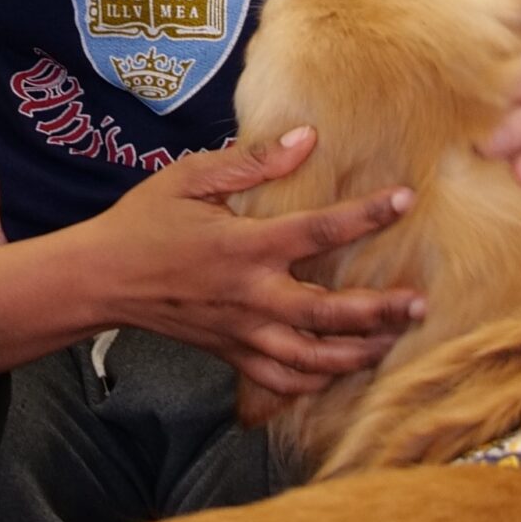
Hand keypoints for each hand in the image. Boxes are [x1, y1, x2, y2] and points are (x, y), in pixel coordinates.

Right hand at [0, 130, 418, 388]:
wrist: (100, 279)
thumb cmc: (143, 222)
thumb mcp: (189, 177)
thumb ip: (251, 162)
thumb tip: (305, 139)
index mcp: (244, 247)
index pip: (319, 231)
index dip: (366, 214)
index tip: (405, 199)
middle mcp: (250, 296)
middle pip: (329, 314)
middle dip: (380, 312)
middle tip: (420, 304)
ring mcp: (242, 332)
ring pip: (313, 359)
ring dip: (358, 353)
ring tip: (393, 341)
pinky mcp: (230, 355)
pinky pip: (281, 381)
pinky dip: (314, 382)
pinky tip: (338, 370)